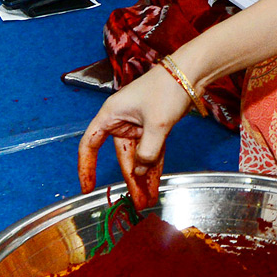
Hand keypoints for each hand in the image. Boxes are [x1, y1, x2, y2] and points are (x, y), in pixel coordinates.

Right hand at [78, 64, 191, 209]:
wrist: (191, 73)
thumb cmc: (167, 90)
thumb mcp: (156, 125)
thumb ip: (148, 151)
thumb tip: (142, 170)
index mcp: (111, 114)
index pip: (89, 144)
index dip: (86, 167)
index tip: (87, 187)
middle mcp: (121, 120)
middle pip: (122, 156)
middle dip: (131, 180)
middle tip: (137, 203)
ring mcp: (138, 124)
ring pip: (138, 156)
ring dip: (144, 177)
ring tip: (148, 200)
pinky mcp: (153, 125)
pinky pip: (150, 150)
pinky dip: (153, 166)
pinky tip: (155, 184)